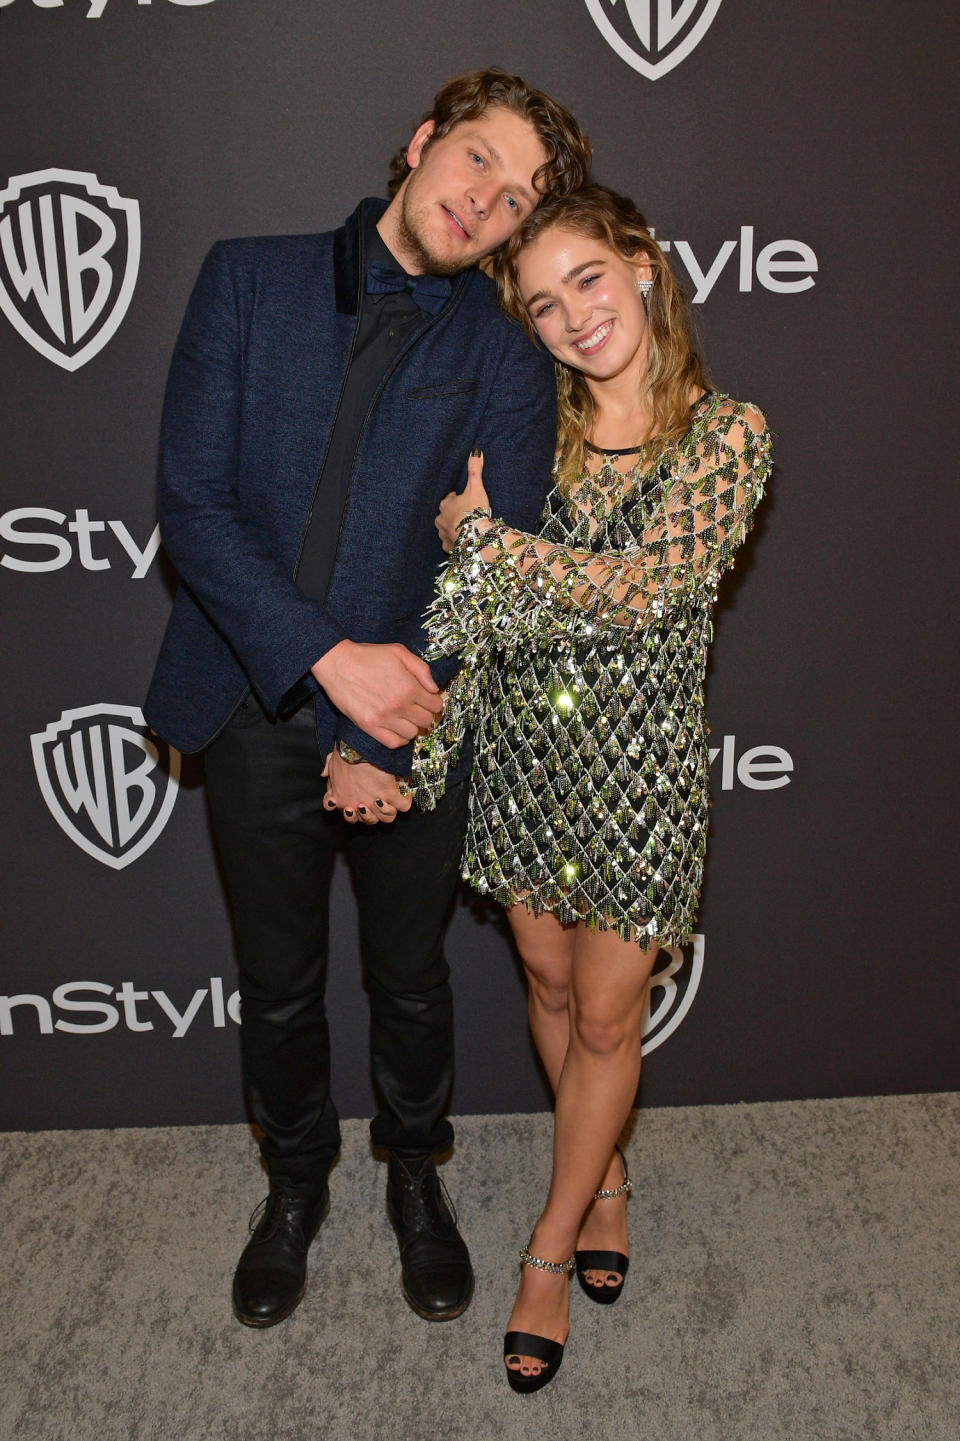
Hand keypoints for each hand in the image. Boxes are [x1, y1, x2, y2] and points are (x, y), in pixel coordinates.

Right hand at [310, 640, 441, 746]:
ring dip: (412, 726)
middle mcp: (399, 705)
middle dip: (425, 714)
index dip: (434, 702)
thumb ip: (422, 669)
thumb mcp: (399, 652)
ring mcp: (384, 718)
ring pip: (412, 734)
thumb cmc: (368, 655)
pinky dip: (399, 738)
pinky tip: (396, 728)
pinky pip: (393, 743)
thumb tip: (434, 689)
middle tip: (417, 708)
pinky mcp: (369, 726)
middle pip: (426, 721)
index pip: (436, 705)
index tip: (428, 700)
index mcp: (409, 687)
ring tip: (405, 717)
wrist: (338, 663)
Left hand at [322, 750, 412, 823]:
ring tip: (387, 797)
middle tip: (373, 800)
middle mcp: (358, 806)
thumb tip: (324, 775)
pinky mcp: (389, 793)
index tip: (360, 803)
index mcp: (343, 801)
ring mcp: (374, 802)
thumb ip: (327, 771)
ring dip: (387, 810)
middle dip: (371, 814)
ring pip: (387, 818)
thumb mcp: (330, 763)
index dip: (356, 813)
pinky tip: (404, 794)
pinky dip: (405, 801)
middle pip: (370, 821)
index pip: (351, 817)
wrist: (356, 748)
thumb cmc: (342, 754)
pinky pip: (403, 805)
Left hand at [435, 448, 490, 551]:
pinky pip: (448, 544)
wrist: (476, 538)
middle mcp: (440, 519)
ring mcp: (443, 534)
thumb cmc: (474, 511)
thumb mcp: (476, 487)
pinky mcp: (449, 547)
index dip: (457, 498)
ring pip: (445, 529)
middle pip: (444, 514)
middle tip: (465, 514)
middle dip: (452, 513)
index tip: (464, 499)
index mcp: (445, 504)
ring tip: (464, 528)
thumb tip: (475, 451)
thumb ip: (475, 469)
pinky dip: (454, 542)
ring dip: (452, 528)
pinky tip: (461, 542)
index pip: (448, 498)